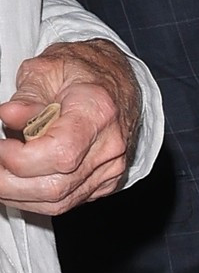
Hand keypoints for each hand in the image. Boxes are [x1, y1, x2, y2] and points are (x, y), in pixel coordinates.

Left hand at [0, 39, 142, 215]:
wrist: (114, 79)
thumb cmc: (81, 71)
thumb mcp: (47, 70)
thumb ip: (27, 97)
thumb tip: (8, 116)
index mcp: (98, 111)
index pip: (60, 153)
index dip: (20, 158)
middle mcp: (110, 145)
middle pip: (55, 186)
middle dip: (9, 182)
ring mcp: (110, 168)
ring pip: (58, 202)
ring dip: (17, 194)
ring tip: (0, 174)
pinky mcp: (105, 182)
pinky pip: (66, 203)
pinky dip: (34, 198)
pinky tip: (18, 180)